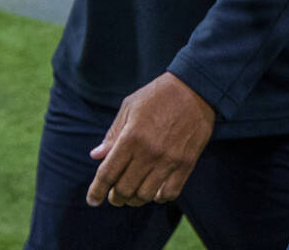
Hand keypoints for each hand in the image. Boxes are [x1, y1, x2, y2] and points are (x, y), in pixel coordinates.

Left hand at [86, 72, 214, 207]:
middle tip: (115, 194)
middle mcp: (149, 152)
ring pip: (145, 196)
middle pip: (124, 190)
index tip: (93, 200)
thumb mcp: (130, 106)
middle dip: (115, 197)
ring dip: (135, 199)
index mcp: (131, 137)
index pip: (108, 174)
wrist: (195, 87)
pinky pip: (169, 193)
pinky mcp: (186, 163)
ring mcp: (169, 160)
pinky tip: (155, 190)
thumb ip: (113, 133)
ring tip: (134, 192)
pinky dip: (159, 197)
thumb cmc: (158, 94)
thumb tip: (96, 156)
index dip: (96, 191)